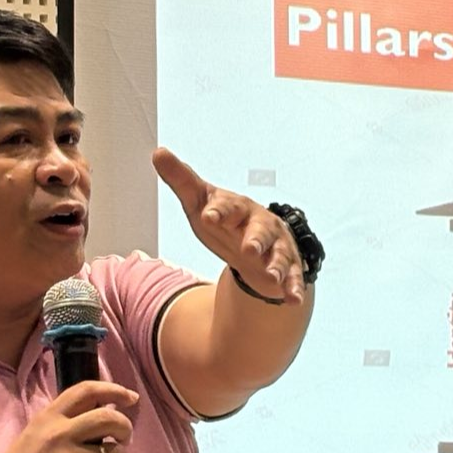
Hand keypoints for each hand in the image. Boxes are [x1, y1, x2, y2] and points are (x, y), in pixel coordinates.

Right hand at [0, 381, 136, 452]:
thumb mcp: (34, 436)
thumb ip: (62, 425)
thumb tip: (99, 418)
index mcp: (49, 418)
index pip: (86, 391)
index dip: (114, 390)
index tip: (131, 398)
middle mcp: (61, 434)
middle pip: (110, 419)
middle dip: (125, 428)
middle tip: (123, 439)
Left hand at [152, 147, 306, 303]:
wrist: (256, 243)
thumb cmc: (226, 221)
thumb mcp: (200, 203)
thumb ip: (181, 181)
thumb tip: (159, 152)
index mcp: (238, 208)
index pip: (229, 207)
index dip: (219, 211)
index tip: (208, 216)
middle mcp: (261, 226)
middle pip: (261, 231)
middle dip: (256, 239)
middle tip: (249, 248)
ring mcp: (276, 247)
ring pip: (280, 255)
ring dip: (277, 265)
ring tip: (272, 275)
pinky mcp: (287, 268)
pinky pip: (293, 278)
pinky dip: (294, 288)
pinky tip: (294, 299)